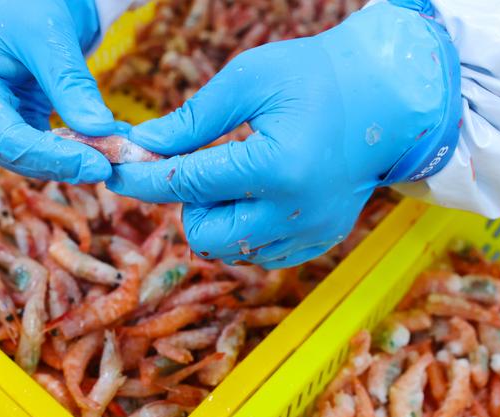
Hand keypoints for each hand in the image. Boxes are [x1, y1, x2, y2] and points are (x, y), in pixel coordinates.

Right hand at [0, 0, 115, 183]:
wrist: (16, 1)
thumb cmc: (20, 7)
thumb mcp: (46, 36)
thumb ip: (70, 84)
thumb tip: (101, 129)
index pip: (9, 142)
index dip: (55, 158)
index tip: (98, 165)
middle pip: (22, 158)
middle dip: (70, 163)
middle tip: (116, 161)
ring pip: (37, 160)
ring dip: (77, 159)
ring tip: (118, 149)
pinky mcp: (15, 131)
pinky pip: (47, 149)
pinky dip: (77, 148)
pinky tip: (108, 140)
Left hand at [107, 1, 461, 267]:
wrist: (386, 99)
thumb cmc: (315, 76)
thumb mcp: (250, 80)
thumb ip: (193, 119)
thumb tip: (144, 144)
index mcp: (275, 167)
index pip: (187, 184)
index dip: (143, 177)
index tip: (114, 172)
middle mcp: (293, 211)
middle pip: (203, 234)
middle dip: (187, 204)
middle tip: (199, 168)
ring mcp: (310, 233)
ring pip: (228, 251)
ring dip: (215, 219)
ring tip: (233, 179)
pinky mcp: (319, 242)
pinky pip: (258, 256)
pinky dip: (244, 232)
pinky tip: (257, 196)